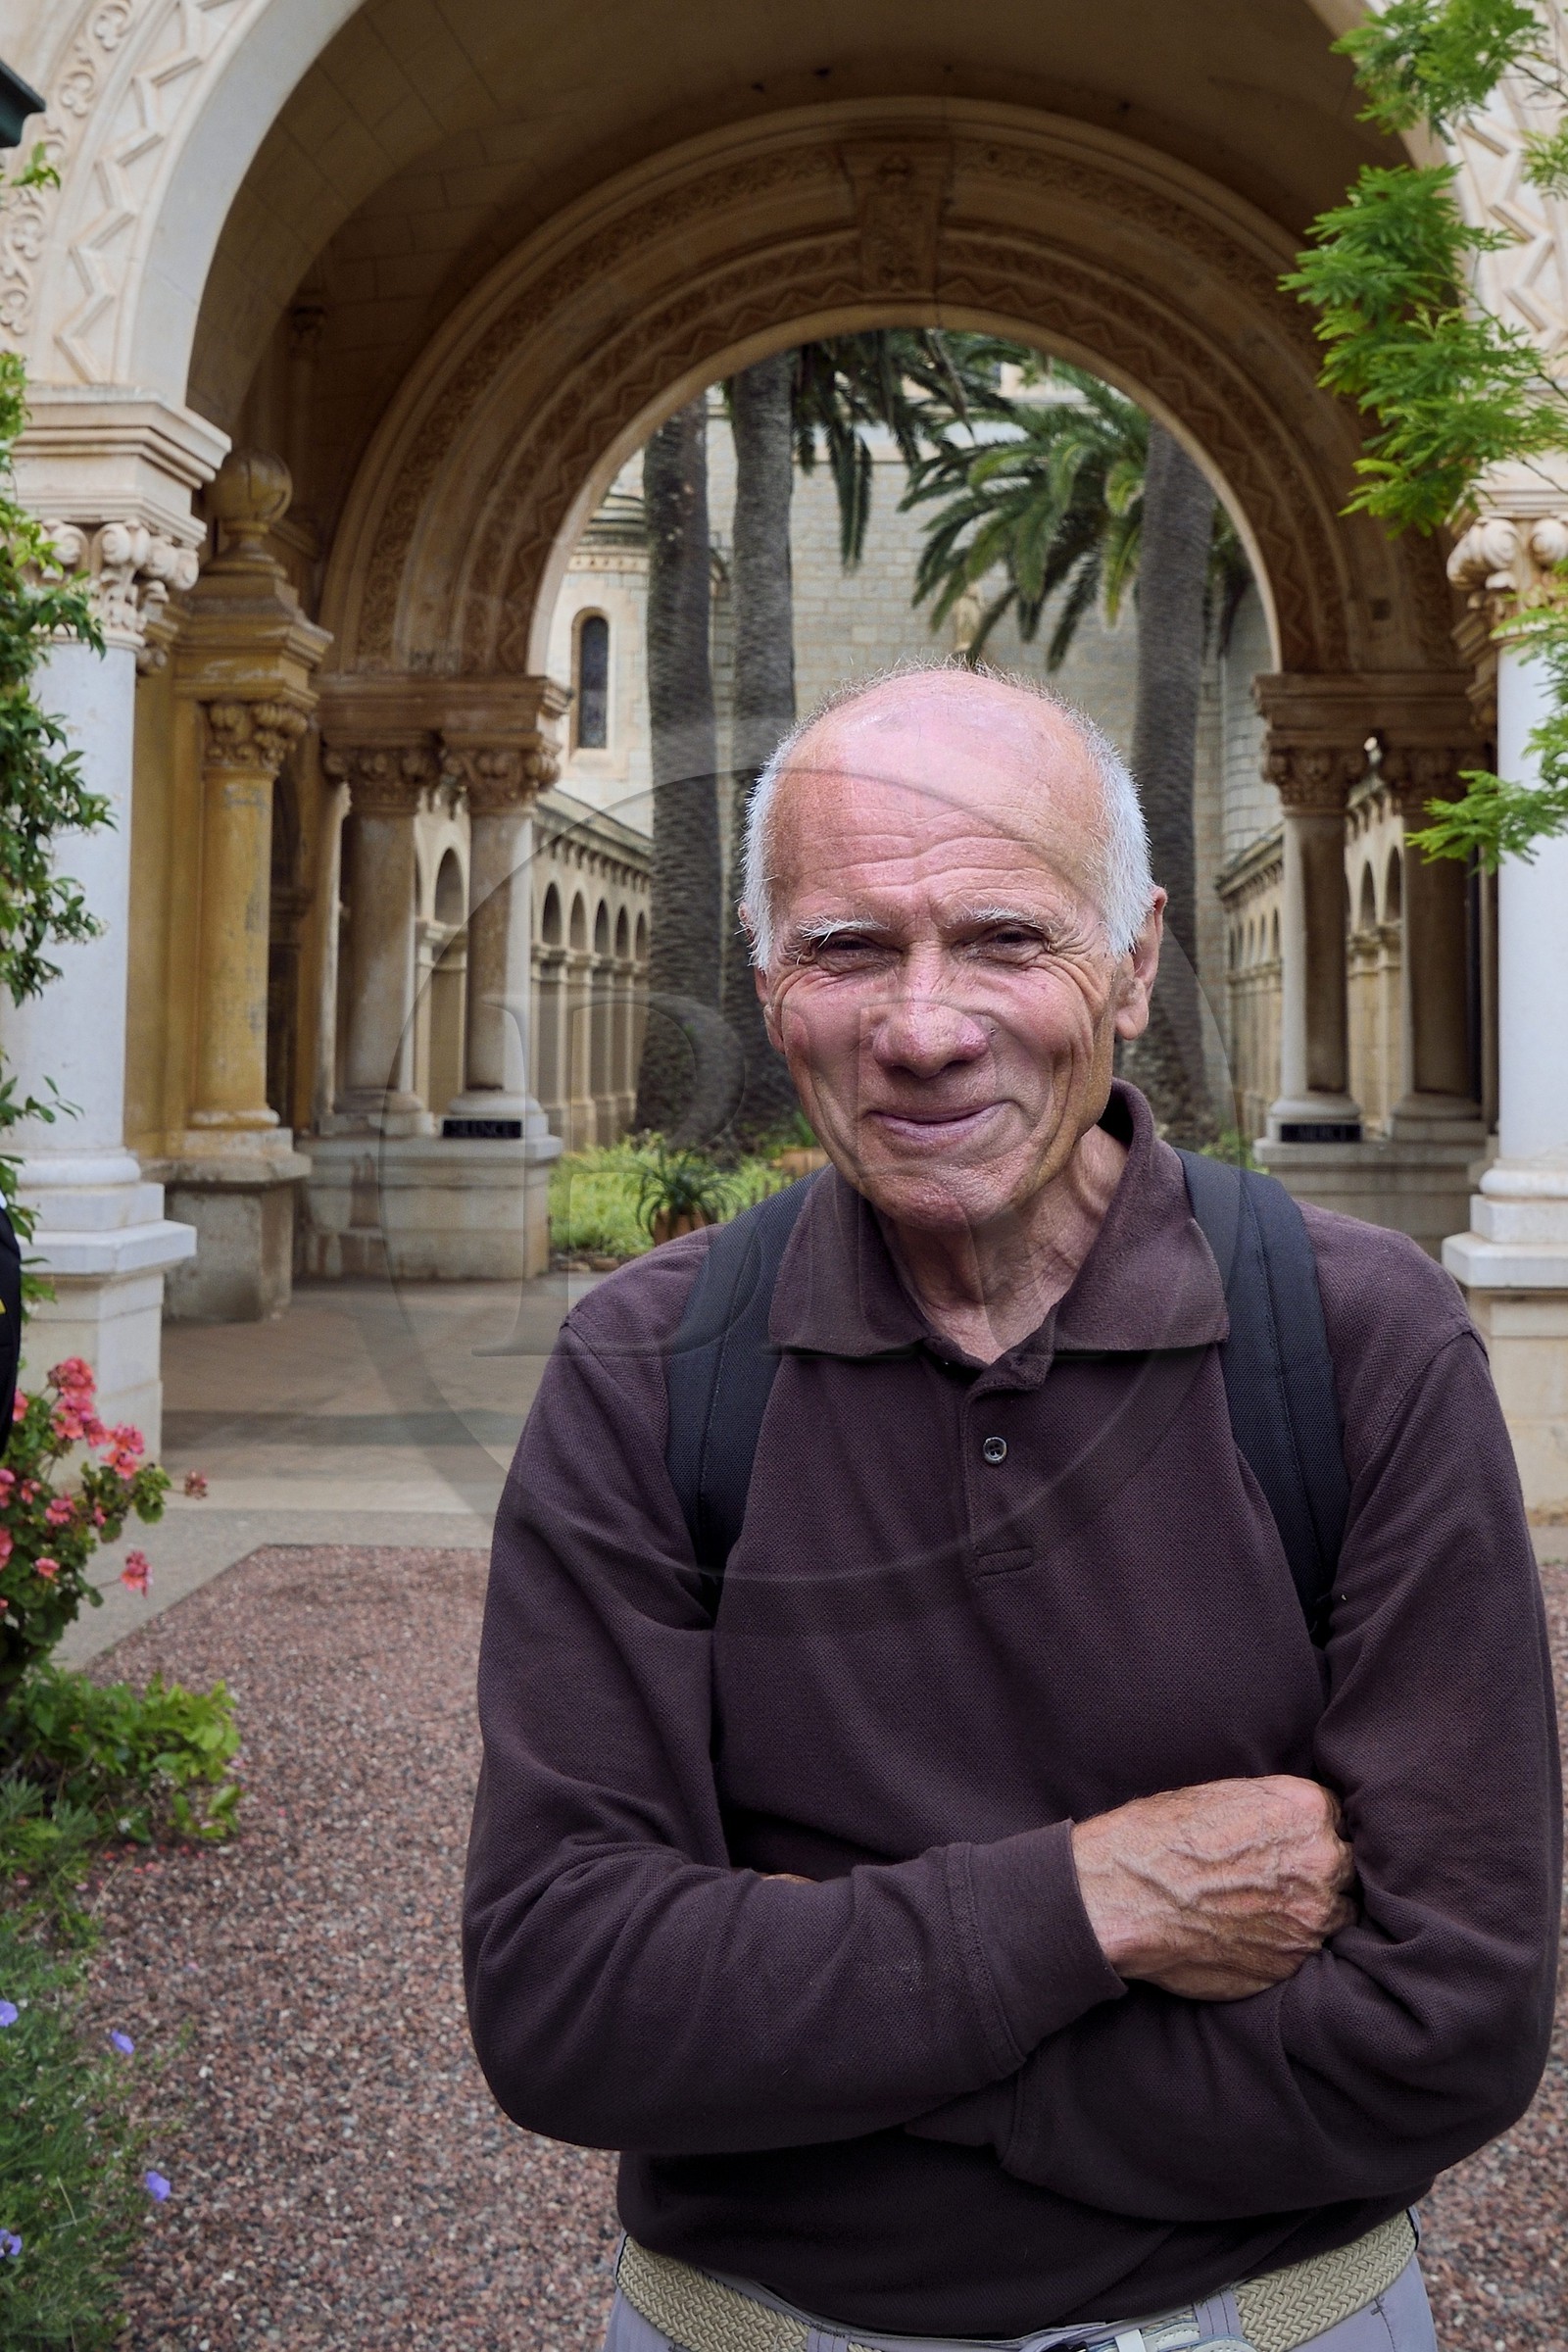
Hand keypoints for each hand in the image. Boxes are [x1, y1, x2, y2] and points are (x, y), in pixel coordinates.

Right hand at [1070, 1776, 1355, 2001]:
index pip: (1338, 1817)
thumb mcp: (1220, 1795)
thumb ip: (1273, 1809)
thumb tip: (1291, 1825)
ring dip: (1312, 1911)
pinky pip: (1308, 1952)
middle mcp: (1320, 1862)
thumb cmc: (1159, 1837)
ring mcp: (1311, 1919)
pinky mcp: (1291, 1964)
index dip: (1313, 1830)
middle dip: (1321, 1870)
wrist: (1125, 1896)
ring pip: (1337, 1914)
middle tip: (1284, 1876)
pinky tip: (1254, 1934)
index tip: (1293, 1841)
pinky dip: (1288, 1945)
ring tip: (1272, 1909)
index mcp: (1305, 1810)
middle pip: (1347, 1866)